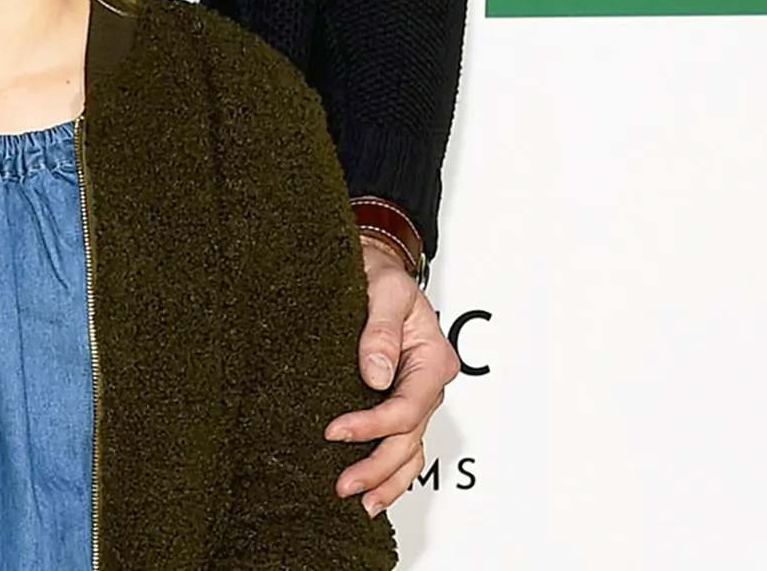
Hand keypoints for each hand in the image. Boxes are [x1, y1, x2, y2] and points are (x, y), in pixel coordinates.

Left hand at [325, 237, 458, 512]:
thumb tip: (376, 373)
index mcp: (432, 358)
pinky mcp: (402, 399)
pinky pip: (406, 443)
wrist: (377, 265)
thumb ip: (381, 330)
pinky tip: (375, 490)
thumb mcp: (384, 289)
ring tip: (360, 501)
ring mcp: (417, 394)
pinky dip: (394, 471)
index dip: (371, 425)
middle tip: (343, 484)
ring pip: (411, 450)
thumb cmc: (381, 273)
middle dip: (377, 466)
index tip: (334, 431)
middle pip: (409, 438)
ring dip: (387, 479)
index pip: (406, 407)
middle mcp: (428, 382)